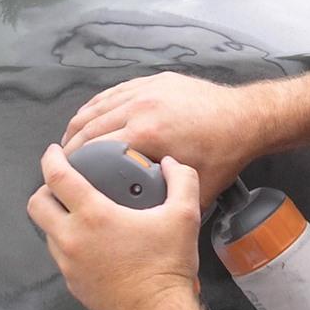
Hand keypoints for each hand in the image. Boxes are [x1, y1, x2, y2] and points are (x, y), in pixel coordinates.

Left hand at [27, 143, 201, 309]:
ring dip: (56, 218)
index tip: (54, 152)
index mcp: (94, 216)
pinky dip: (67, 242)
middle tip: (62, 183)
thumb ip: (181, 180)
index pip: (57, 177)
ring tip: (78, 212)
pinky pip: (60, 255)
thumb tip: (171, 164)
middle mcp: (73, 239)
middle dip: (44, 189)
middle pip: (37, 205)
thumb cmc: (166, 268)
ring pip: (46, 232)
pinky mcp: (73, 284)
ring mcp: (69, 264)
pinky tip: (90, 241)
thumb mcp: (184, 215)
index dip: (50, 159)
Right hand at [61, 72, 265, 205]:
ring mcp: (146, 90)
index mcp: (146, 134)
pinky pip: (114, 92)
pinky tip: (90, 116)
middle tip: (63, 163)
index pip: (94, 147)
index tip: (65, 175)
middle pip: (89, 125)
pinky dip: (97, 105)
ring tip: (70, 141)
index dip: (74, 163)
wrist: (246, 119)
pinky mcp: (153, 81)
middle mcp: (140, 107)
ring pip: (98, 105)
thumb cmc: (224, 153)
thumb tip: (153, 227)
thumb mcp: (195, 190)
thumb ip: (168, 205)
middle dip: (71, 144)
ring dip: (79, 124)